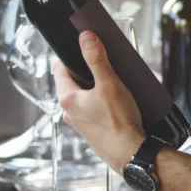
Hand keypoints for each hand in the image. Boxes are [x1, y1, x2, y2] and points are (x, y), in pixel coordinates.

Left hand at [53, 31, 145, 171]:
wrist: (130, 153)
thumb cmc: (119, 122)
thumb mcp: (109, 84)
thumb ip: (97, 59)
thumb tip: (86, 37)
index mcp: (67, 98)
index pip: (60, 68)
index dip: (71, 55)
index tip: (86, 47)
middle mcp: (69, 111)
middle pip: (73, 81)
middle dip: (88, 71)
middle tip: (105, 64)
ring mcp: (80, 122)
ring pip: (83, 96)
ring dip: (96, 87)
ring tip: (115, 82)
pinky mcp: (92, 130)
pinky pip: (92, 109)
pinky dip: (101, 101)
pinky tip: (118, 102)